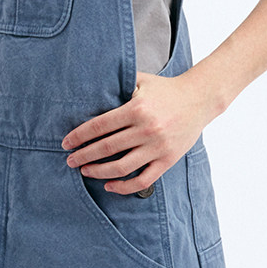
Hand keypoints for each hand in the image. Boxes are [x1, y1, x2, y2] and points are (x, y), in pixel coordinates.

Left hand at [60, 70, 217, 194]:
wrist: (200, 98)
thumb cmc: (166, 89)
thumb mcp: (141, 81)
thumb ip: (118, 85)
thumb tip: (89, 89)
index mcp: (136, 109)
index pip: (99, 126)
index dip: (79, 136)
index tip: (66, 143)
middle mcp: (146, 129)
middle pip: (106, 147)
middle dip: (83, 155)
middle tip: (69, 160)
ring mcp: (158, 147)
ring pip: (121, 167)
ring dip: (99, 172)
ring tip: (85, 171)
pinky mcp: (168, 160)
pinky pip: (143, 180)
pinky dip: (124, 186)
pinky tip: (110, 185)